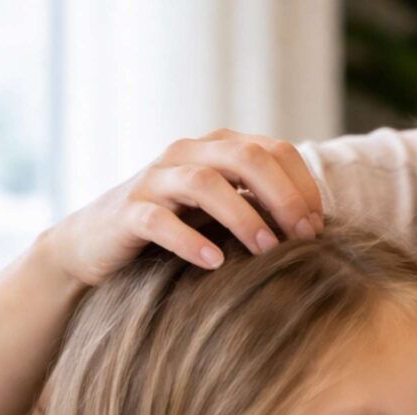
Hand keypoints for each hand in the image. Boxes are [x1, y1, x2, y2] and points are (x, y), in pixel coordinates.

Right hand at [39, 128, 323, 286]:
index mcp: (219, 149)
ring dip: (243, 217)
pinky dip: (190, 241)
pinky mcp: (128, 213)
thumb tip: (318, 229)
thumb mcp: (225, 212)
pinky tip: (215, 263)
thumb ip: (263, 207)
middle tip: (303, 238)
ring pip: (205, 183)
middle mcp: (187, 154)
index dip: (303, 186)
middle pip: (245, 157)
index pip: (276, 150)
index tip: (319, 228)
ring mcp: (155, 180)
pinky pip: (160, 220)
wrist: (97, 245)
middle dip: (282, 197)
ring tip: (267, 251)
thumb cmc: (178, 230)